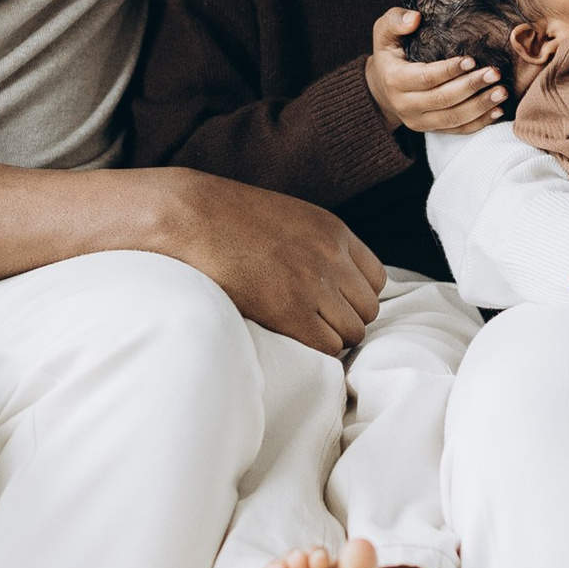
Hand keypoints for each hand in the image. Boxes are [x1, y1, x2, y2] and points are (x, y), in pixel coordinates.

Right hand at [141, 166, 384, 356]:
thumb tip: (331, 280)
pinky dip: (314, 350)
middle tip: (316, 322)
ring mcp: (313, 284)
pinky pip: (327, 348)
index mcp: (334, 231)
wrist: (192, 217)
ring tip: (301, 331)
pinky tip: (291, 339)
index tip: (334, 304)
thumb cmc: (229, 218)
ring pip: (352, 332)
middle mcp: (331, 257)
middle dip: (346, 319)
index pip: (376, 279)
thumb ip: (317, 245)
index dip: (355, 297)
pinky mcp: (289, 311)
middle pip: (368, 309)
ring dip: (331, 337)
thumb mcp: (289, 218)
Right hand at [365, 6, 506, 140]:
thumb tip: (415, 18)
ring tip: (502, 92)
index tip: (472, 59)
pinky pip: (457, 130)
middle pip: (443, 100)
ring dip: (480, 107)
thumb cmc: (390, 53)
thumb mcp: (384, 32)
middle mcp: (405, 105)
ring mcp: (418, 121)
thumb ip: (395, 20)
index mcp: (394, 80)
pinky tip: (497, 110)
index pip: (426, 77)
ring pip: (453, 119)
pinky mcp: (430, 130)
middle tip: (495, 73)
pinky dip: (479, 123)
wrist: (381, 87)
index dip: (449, 70)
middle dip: (471, 87)